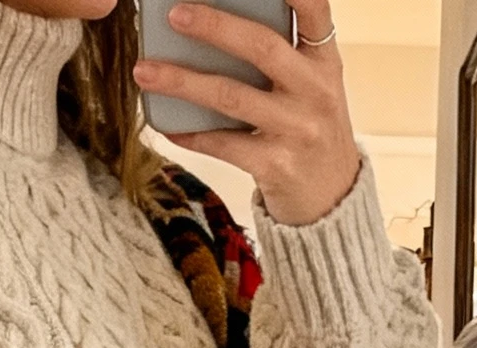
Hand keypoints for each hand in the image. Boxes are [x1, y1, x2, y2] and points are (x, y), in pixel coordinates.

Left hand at [135, 0, 361, 228]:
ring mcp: (297, 129)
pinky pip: (224, 145)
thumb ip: (281, 54)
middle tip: (174, 13)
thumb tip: (211, 21)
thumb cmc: (308, 129)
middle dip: (214, 27)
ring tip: (145, 71)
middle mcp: (315, 91)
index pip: (314, 9)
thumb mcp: (310, 86)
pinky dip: (191, 134)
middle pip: (261, 47)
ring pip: (231, 97)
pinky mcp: (277, 165)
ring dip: (183, 82)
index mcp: (324, 61)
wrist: (331, 198)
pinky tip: (166, 125)